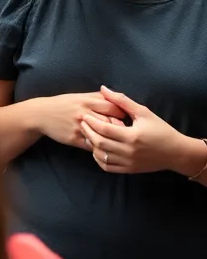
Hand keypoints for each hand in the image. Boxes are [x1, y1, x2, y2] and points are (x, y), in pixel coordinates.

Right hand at [37, 92, 124, 149]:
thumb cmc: (62, 104)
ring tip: (118, 141)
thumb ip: (96, 97)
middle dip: (121, 128)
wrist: (40, 114)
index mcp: (87, 101)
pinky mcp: (74, 139)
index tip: (126, 118)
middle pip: (111, 121)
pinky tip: (105, 148)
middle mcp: (84, 113)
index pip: (114, 107)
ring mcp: (79, 127)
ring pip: (103, 135)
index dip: (123, 113)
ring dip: (113, 139)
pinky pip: (92, 146)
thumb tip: (114, 97)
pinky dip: (101, 148)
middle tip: (126, 132)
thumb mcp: (78, 96)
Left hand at [80, 85, 203, 174]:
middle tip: (82, 123)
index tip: (84, 115)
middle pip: (100, 143)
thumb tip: (104, 88)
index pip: (104, 129)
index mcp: (132, 136)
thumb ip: (122, 100)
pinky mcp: (129, 170)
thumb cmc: (160, 130)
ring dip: (91, 145)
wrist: (176, 152)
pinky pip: (107, 167)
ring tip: (88, 135)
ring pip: (101, 156)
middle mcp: (129, 151)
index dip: (91, 122)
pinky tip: (97, 149)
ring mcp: (128, 162)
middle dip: (87, 132)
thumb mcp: (143, 112)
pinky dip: (98, 159)